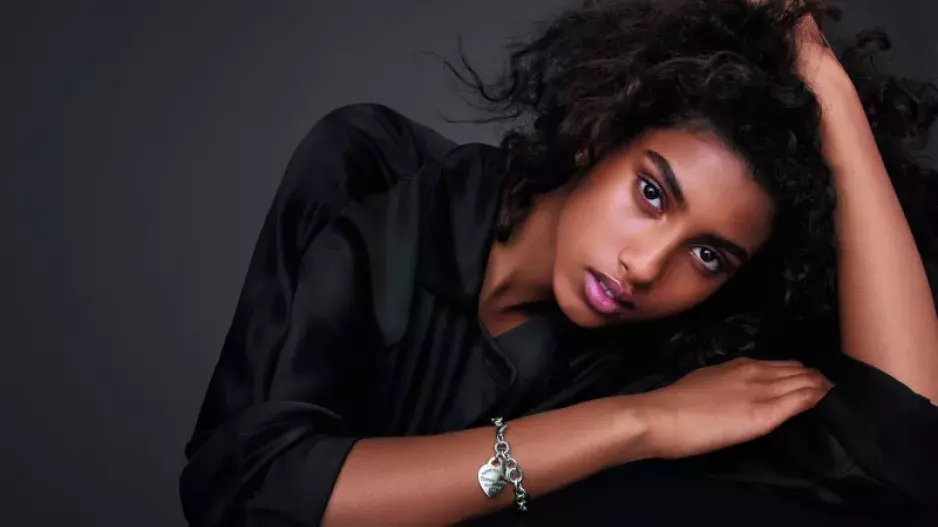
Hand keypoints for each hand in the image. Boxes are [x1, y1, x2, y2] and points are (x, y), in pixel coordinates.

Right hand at [630, 357, 832, 459]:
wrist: (661, 417)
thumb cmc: (673, 405)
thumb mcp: (702, 385)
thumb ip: (723, 387)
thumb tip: (733, 394)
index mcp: (737, 366)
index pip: (778, 366)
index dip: (797, 372)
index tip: (808, 380)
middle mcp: (754, 372)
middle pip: (795, 371)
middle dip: (813, 377)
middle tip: (828, 385)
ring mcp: (762, 391)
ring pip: (803, 382)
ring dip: (820, 386)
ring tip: (834, 391)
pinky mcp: (767, 413)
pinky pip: (801, 400)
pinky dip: (818, 398)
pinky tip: (829, 399)